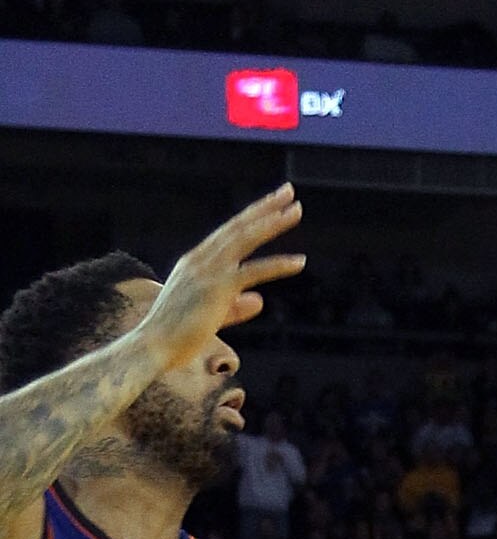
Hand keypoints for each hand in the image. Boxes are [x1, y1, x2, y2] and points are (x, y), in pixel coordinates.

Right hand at [132, 185, 304, 370]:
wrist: (153, 348)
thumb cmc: (176, 337)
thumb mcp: (211, 317)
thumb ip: (235, 307)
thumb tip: (259, 300)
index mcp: (195, 262)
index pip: (228, 232)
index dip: (251, 216)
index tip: (272, 202)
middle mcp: (200, 260)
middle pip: (238, 226)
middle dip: (265, 207)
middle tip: (289, 191)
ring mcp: (208, 271)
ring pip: (245, 239)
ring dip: (272, 223)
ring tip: (296, 210)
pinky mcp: (217, 288)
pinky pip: (253, 271)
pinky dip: (278, 265)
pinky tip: (300, 262)